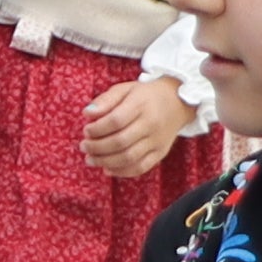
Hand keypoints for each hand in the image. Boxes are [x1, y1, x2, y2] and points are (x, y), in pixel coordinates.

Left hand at [77, 74, 198, 181]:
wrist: (178, 102)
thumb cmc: (145, 96)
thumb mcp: (125, 89)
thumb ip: (105, 100)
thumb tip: (87, 113)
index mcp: (140, 104)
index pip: (115, 121)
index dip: (97, 129)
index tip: (86, 130)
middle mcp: (150, 124)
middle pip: (120, 142)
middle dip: (97, 147)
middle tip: (84, 146)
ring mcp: (157, 140)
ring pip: (128, 157)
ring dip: (105, 162)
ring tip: (90, 159)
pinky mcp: (161, 153)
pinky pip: (141, 167)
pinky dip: (121, 171)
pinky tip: (107, 168)